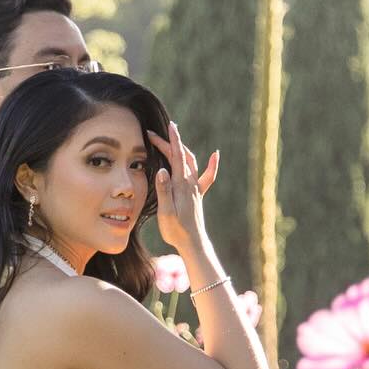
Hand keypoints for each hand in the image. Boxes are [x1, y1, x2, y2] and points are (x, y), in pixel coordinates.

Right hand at [150, 122, 218, 250]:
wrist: (193, 242)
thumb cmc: (176, 230)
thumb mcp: (165, 212)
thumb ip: (163, 190)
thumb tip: (162, 170)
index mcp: (181, 184)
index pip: (177, 156)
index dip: (171, 140)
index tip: (166, 126)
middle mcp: (190, 183)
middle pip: (181, 156)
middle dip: (169, 142)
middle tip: (153, 134)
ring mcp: (196, 188)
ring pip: (191, 162)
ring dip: (182, 149)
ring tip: (172, 139)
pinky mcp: (198, 195)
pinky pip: (207, 175)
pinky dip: (212, 164)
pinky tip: (215, 155)